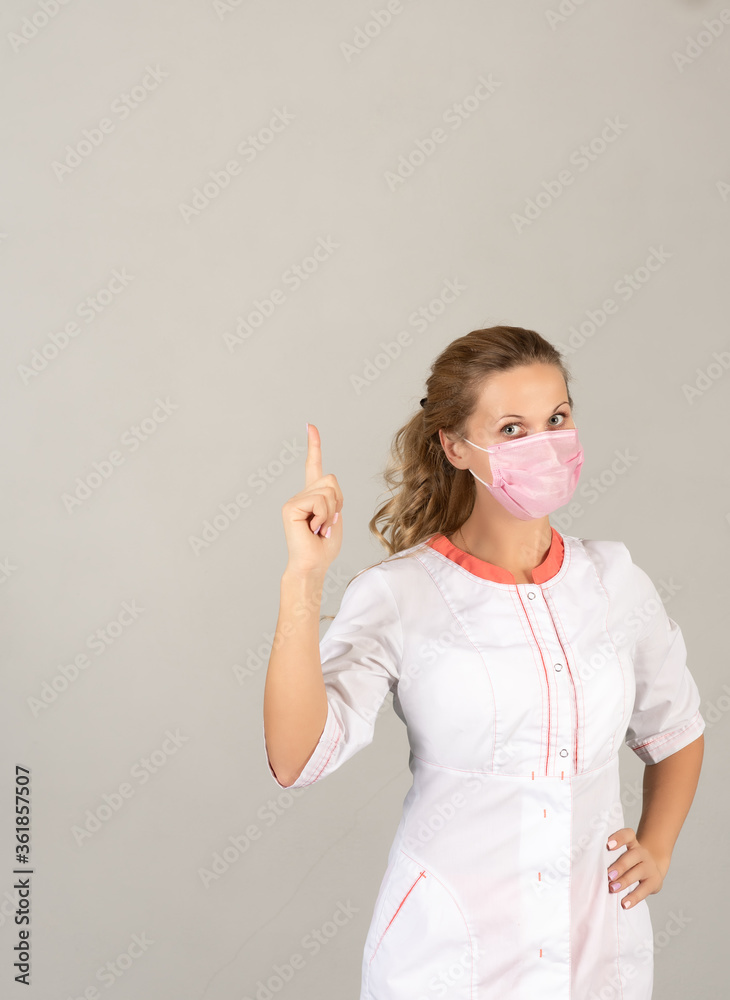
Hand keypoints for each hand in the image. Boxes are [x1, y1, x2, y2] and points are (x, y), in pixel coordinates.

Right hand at [281, 423, 343, 575]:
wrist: (313, 564)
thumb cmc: (324, 546)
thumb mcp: (336, 516)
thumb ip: (333, 496)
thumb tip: (328, 484)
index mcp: (313, 496)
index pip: (313, 466)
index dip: (314, 446)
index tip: (310, 426)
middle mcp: (301, 495)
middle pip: (331, 480)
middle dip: (338, 502)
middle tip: (327, 523)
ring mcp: (294, 500)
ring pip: (327, 490)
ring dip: (331, 512)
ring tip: (320, 527)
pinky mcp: (290, 506)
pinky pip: (318, 501)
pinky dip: (323, 516)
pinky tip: (314, 528)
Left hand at [605, 827, 668, 908]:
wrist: (653, 869)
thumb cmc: (630, 862)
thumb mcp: (624, 854)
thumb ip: (610, 857)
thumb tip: (590, 867)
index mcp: (632, 843)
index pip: (628, 834)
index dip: (619, 838)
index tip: (608, 845)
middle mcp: (642, 853)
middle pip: (632, 856)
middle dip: (619, 866)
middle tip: (608, 875)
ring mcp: (649, 867)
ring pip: (638, 872)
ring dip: (624, 881)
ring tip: (612, 888)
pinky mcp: (654, 882)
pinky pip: (644, 890)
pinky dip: (634, 898)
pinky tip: (624, 904)